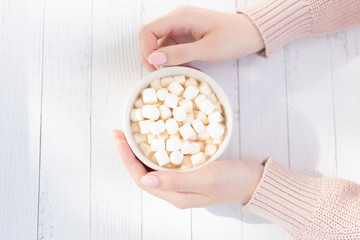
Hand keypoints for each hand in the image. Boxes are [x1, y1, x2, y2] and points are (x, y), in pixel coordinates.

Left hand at [112, 129, 263, 208]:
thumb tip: (146, 180)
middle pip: (143, 174)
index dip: (128, 160)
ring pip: (153, 168)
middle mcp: (175, 191)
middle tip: (121, 132)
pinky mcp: (189, 174)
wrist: (253, 181)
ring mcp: (182, 183)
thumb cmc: (232, 180)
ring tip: (132, 134)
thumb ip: (176, 181)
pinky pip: (165, 163)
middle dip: (129, 154)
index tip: (120, 139)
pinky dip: (156, 150)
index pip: (142, 179)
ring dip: (140, 152)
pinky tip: (156, 139)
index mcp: (175, 195)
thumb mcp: (205, 179)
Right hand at [138, 6, 264, 70]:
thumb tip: (153, 59)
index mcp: (181, 17)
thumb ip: (180, 54)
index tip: (155, 69)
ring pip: (161, 49)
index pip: (148, 31)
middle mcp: (177, 21)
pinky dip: (177, 63)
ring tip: (184, 74)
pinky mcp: (186, 38)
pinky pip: (173, 52)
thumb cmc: (234, 38)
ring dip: (168, 64)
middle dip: (154, 60)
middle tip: (165, 76)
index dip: (146, 51)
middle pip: (151, 40)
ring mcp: (181, 30)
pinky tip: (190, 70)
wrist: (251, 33)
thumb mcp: (208, 49)